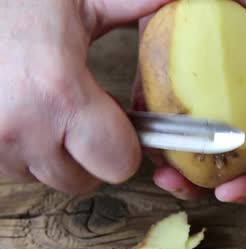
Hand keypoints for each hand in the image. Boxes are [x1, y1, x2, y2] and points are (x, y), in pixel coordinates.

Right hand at [0, 0, 172, 192]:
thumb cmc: (16, 4)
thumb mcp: (81, 1)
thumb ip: (134, 6)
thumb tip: (177, 1)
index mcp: (62, 92)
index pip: (119, 162)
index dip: (127, 146)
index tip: (122, 124)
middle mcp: (24, 127)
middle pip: (83, 181)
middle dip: (92, 156)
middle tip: (85, 118)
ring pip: (44, 178)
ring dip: (53, 155)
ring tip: (49, 111)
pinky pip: (12, 170)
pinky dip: (23, 151)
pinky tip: (24, 116)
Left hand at [133, 0, 245, 204]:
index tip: (230, 192)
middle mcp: (245, 94)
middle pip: (234, 155)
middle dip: (210, 181)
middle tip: (181, 186)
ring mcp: (208, 84)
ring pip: (196, 140)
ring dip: (178, 163)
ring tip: (159, 168)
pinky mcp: (173, 66)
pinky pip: (163, 106)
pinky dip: (154, 126)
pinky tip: (144, 131)